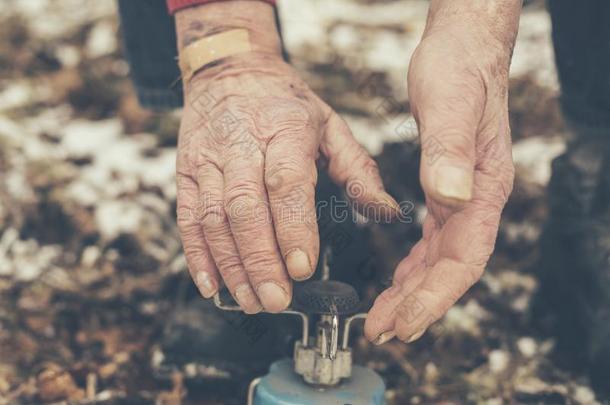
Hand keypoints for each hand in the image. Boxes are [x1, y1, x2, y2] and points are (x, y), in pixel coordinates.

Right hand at [175, 1, 397, 313]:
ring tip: (250, 300)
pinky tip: (211, 284)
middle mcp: (241, 145)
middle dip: (260, 260)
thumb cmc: (285, 102)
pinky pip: (188, 217)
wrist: (229, 69)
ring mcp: (208, 159)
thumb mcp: (329, 124)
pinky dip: (196, 254)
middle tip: (277, 299)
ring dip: (230, 265)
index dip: (292, 228)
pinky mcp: (187, 172)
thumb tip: (386, 211)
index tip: (302, 268)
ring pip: (214, 219)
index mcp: (284, 130)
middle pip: (245, 208)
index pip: (286, 183)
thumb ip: (358, 170)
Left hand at [365, 0, 520, 343]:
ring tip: (385, 318)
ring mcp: (465, 197)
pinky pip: (433, 242)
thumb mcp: (450, 104)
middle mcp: (477, 199)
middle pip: (450, 270)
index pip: (462, 260)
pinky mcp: (448, 190)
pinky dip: (414, 267)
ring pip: (440, 261)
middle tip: (383, 332)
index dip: (434, 297)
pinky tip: (399, 279)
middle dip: (417, 305)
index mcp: (483, 188)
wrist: (464, 49)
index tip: (404, 323)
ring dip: (413, 292)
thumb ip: (450, 152)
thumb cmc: (461, 71)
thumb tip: (450, 197)